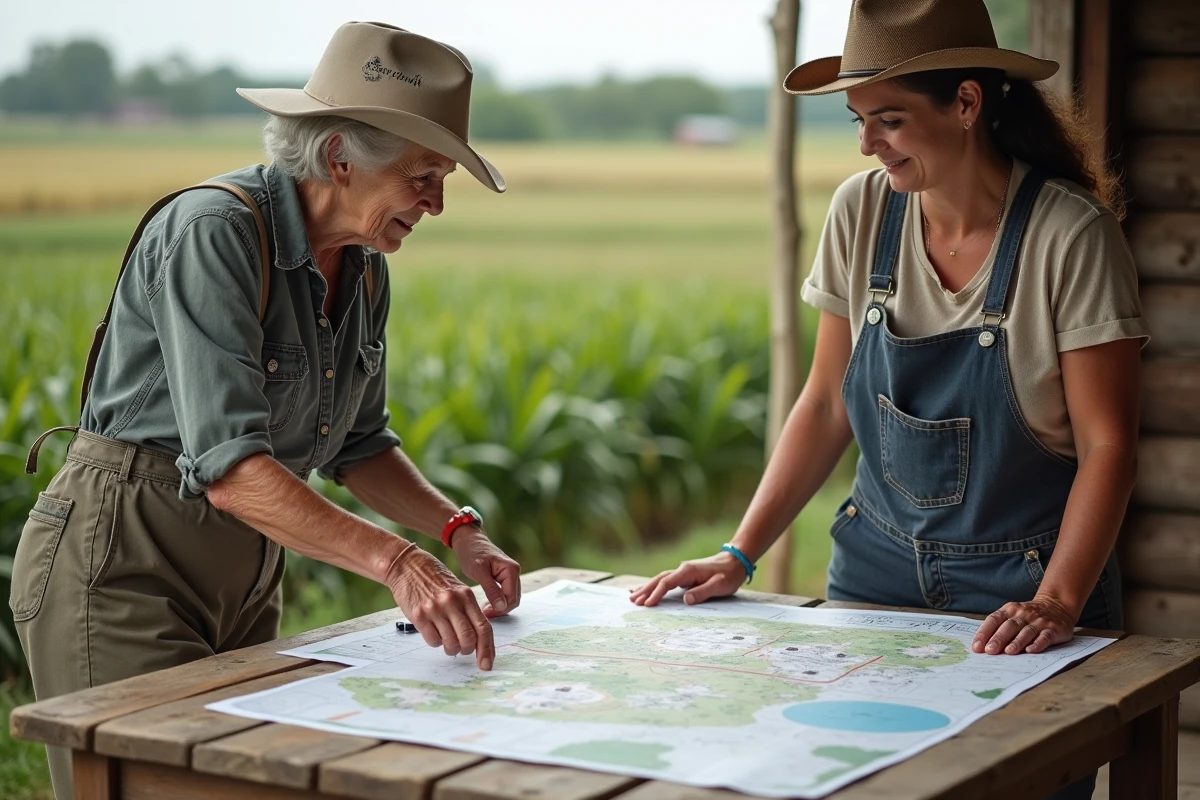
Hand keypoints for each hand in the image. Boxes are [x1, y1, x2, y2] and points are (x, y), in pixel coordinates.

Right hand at [385, 543, 495, 669]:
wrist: (407, 565)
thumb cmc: (434, 579)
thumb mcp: (457, 589)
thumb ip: (468, 611)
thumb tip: (478, 640)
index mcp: (466, 595)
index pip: (483, 627)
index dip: (487, 649)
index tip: (487, 664)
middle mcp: (452, 602)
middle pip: (469, 639)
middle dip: (467, 650)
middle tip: (462, 649)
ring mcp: (435, 609)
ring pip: (451, 643)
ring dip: (451, 649)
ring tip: (447, 641)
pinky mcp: (418, 615)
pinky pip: (433, 641)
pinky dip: (436, 642)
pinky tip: (433, 632)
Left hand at [451, 526, 521, 617]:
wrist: (467, 540)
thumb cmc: (471, 552)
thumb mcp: (478, 572)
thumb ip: (491, 589)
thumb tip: (502, 606)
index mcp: (511, 570)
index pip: (512, 597)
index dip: (500, 609)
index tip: (484, 613)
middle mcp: (515, 572)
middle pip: (513, 599)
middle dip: (500, 609)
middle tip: (484, 614)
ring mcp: (511, 574)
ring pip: (510, 597)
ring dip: (499, 606)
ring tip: (484, 609)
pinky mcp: (505, 577)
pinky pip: (506, 593)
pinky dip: (498, 600)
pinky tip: (487, 603)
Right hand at [629, 552, 746, 606]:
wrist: (735, 561)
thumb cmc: (729, 574)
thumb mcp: (720, 585)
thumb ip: (702, 592)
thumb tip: (685, 600)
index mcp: (688, 571)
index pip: (667, 583)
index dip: (656, 594)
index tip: (647, 604)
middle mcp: (682, 569)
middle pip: (659, 580)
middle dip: (646, 590)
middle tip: (633, 601)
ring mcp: (683, 572)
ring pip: (660, 579)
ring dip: (647, 588)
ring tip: (633, 597)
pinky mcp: (686, 576)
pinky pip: (666, 581)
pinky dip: (655, 586)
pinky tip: (648, 590)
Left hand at [971, 595, 1076, 654]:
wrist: (1057, 605)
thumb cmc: (1028, 615)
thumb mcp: (1012, 614)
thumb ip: (999, 627)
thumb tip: (983, 646)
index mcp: (1010, 610)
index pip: (994, 620)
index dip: (984, 633)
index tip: (977, 646)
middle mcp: (1024, 614)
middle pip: (1009, 626)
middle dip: (998, 638)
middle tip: (989, 650)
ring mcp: (1039, 622)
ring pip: (1026, 632)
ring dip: (1017, 642)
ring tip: (1008, 652)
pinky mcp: (1053, 629)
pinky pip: (1045, 637)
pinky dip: (1038, 643)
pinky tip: (1031, 650)